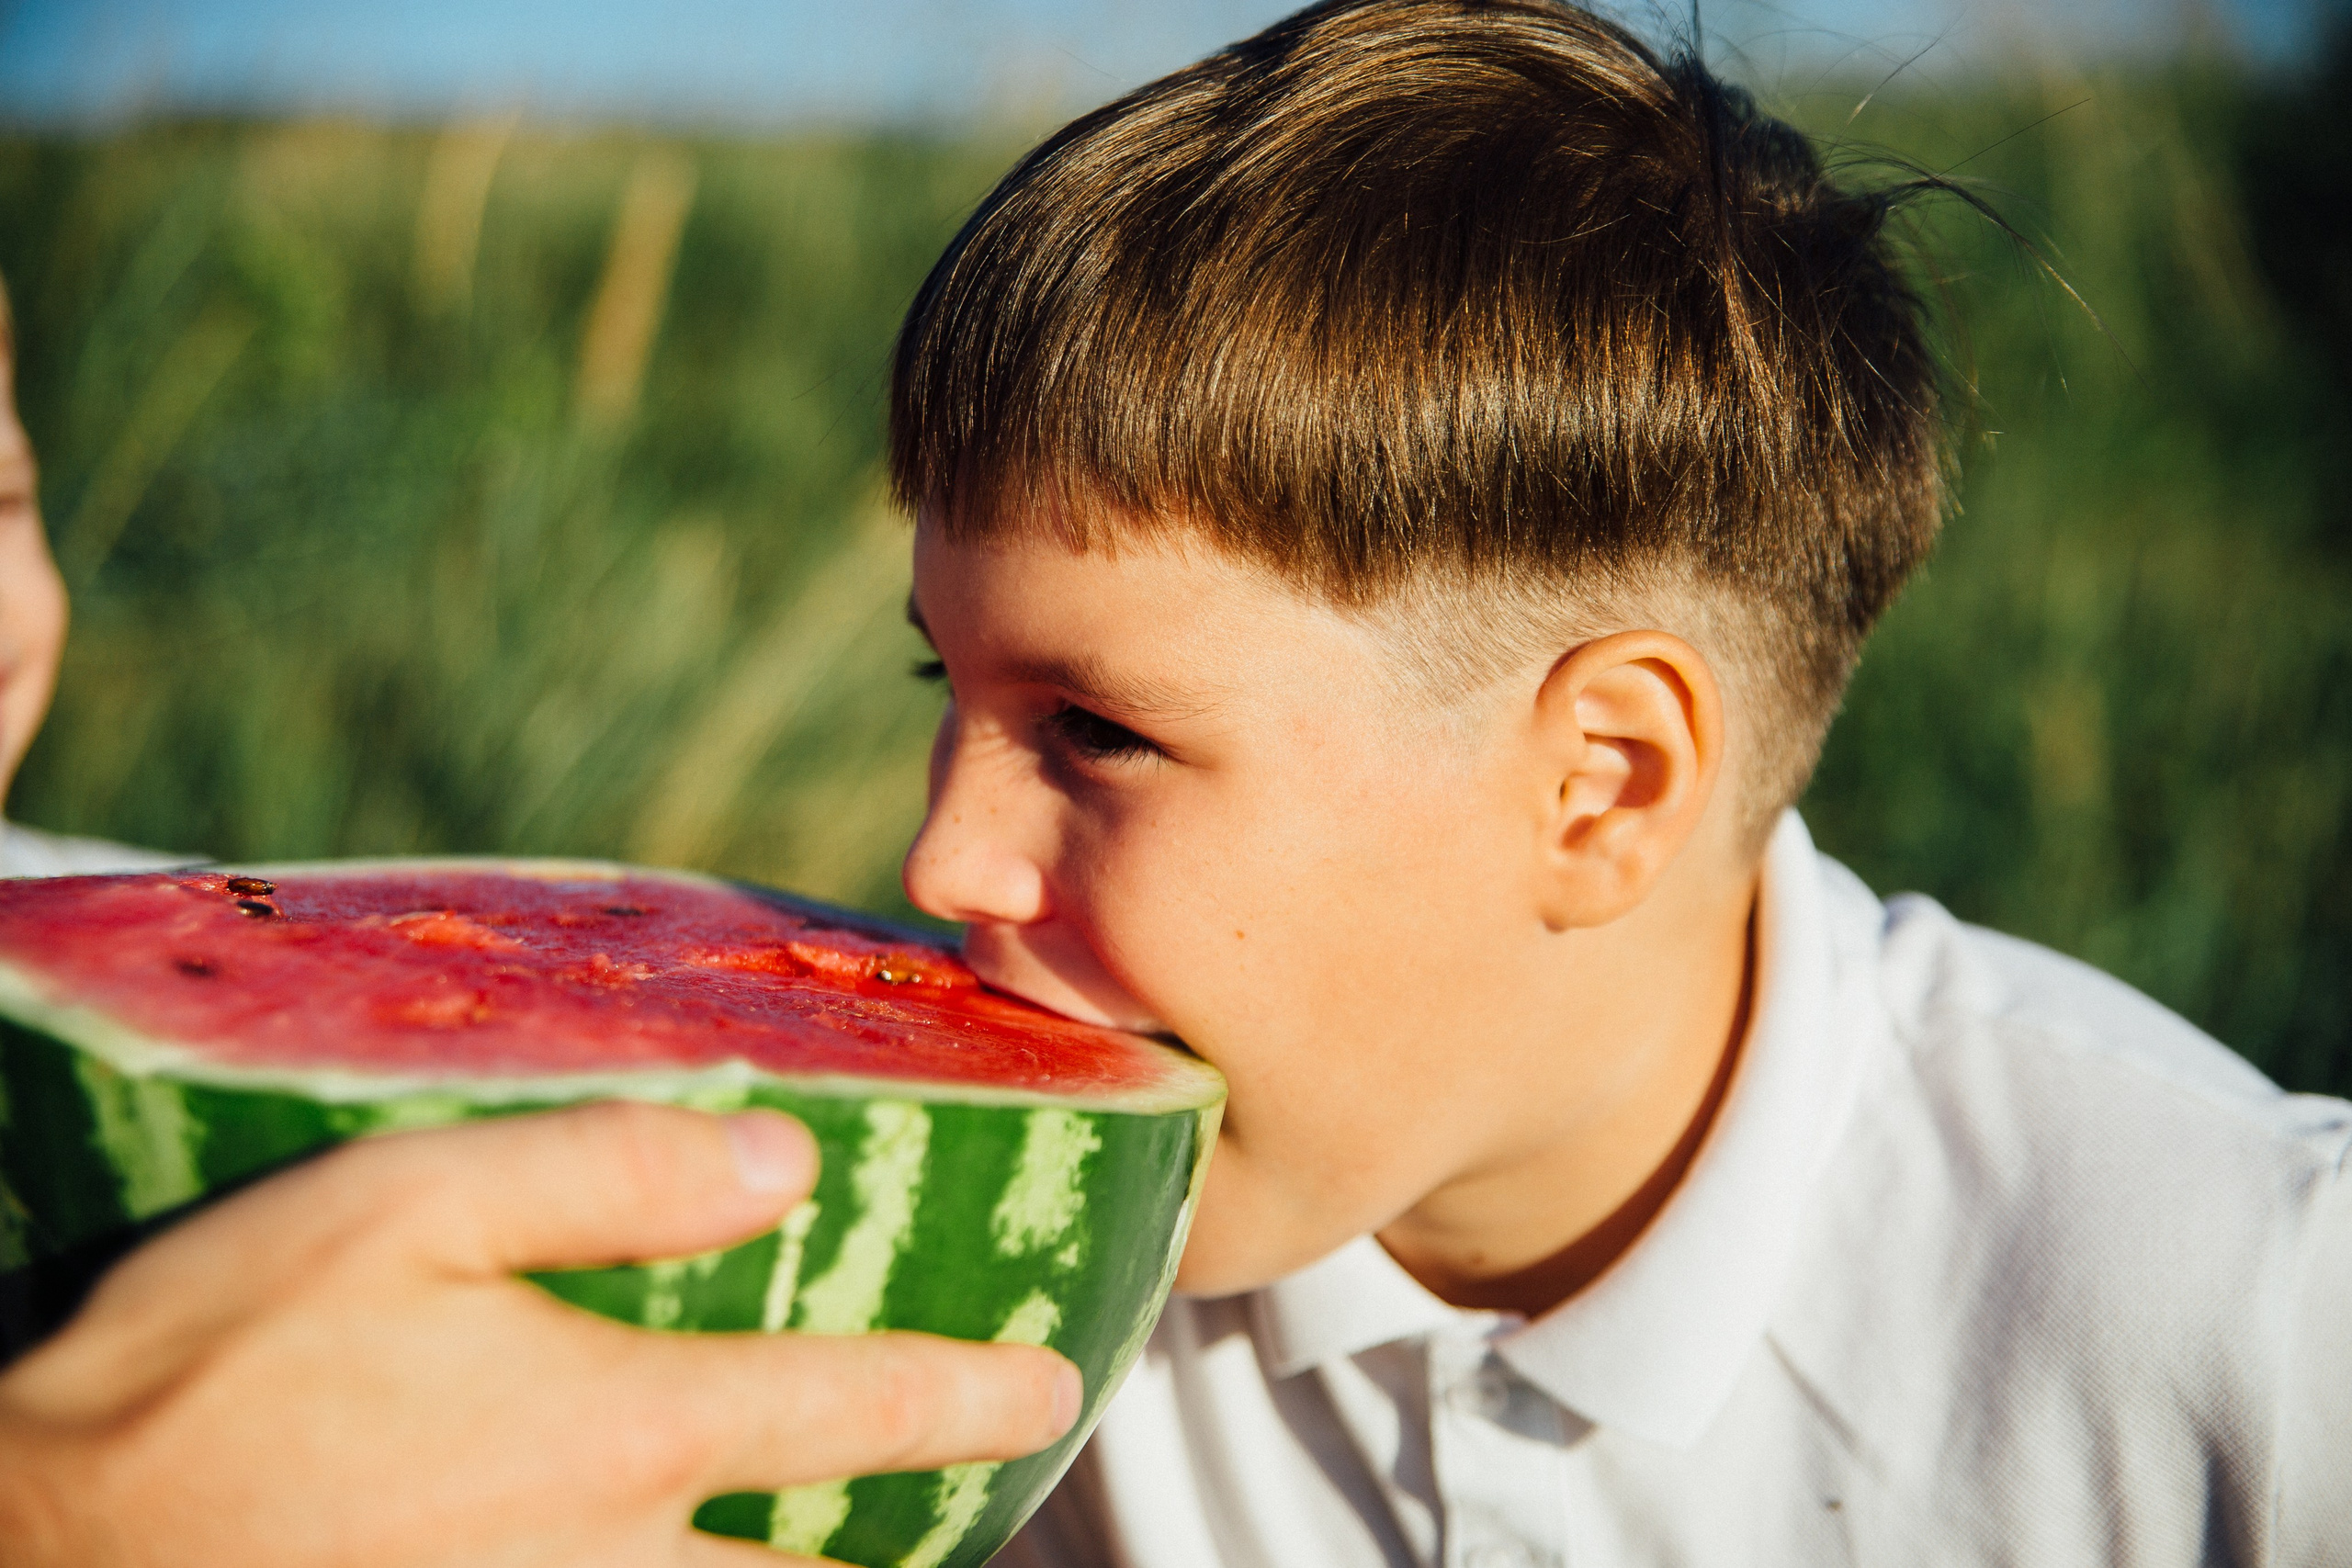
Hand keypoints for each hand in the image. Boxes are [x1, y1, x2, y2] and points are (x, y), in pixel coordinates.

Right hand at [0, 1101, 1079, 1566]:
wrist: (45, 1550)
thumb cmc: (212, 1368)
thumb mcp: (399, 1206)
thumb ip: (602, 1171)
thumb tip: (777, 1157)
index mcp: (621, 1432)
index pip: (856, 1410)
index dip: (971, 1394)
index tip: (1045, 1385)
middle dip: (931, 1545)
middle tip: (992, 1500)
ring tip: (883, 1556)